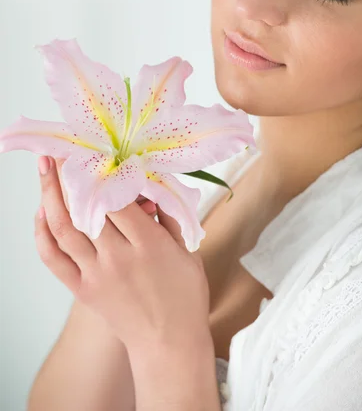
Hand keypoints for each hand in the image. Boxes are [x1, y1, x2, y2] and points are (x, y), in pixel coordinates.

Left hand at [34, 155, 211, 356]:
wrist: (169, 344)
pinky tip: (41, 212)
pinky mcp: (82, 289)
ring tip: (45, 168)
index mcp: (148, 245)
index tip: (97, 151)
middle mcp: (118, 257)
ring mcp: (96, 274)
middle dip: (71, 174)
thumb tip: (152, 182)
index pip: (118, 198)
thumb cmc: (184, 296)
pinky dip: (42, 233)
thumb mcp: (187, 250)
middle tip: (63, 149)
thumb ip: (170, 215)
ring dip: (50, 195)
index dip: (105, 172)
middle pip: (86, 207)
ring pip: (64, 228)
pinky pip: (53, 258)